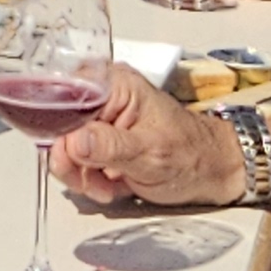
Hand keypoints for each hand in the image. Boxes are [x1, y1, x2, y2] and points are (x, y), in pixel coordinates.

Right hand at [53, 68, 247, 211]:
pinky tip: (110, 185)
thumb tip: (74, 141)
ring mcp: (100, 119)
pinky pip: (77, 159)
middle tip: (88, 180)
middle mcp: (103, 96)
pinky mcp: (101, 140)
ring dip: (80, 173)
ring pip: (64, 146)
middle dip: (70, 158)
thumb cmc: (192, 155)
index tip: (66, 155)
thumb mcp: (151, 153)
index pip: (64, 94)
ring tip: (106, 185)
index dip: (57, 126)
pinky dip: (89, 178)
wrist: (213, 172)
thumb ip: (109, 146)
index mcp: (114, 85)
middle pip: (58, 123)